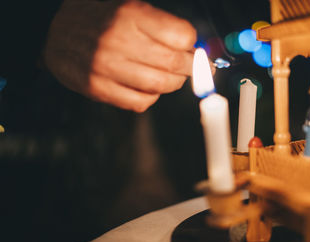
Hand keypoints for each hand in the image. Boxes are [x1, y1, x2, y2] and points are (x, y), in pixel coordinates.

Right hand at [44, 0, 196, 111]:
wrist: (53, 31)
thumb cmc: (99, 18)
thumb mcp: (129, 6)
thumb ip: (161, 25)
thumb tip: (195, 48)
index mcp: (130, 14)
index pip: (181, 36)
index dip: (193, 44)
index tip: (194, 48)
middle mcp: (118, 40)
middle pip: (174, 63)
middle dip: (191, 67)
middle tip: (193, 67)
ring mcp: (106, 67)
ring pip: (160, 86)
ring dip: (173, 83)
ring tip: (171, 75)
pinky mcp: (97, 88)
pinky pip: (140, 102)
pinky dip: (152, 97)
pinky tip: (148, 86)